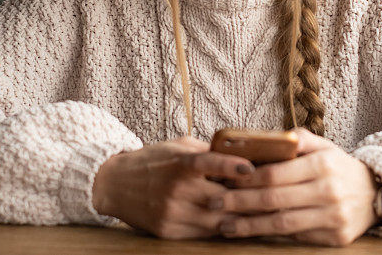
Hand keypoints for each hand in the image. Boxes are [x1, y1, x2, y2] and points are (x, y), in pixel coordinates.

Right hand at [92, 136, 254, 239]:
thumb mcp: (178, 147)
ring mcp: (172, 213)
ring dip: (239, 217)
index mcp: (180, 163)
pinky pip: (203, 234)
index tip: (251, 168)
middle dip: (245, 197)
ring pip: (217, 220)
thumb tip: (242, 154)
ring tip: (258, 213)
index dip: (233, 167)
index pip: (210, 164)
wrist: (115, 184)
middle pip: (221, 198)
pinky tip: (234, 223)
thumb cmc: (153, 161)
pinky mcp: (168, 231)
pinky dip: (221, 228)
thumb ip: (207, 152)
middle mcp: (176, 189)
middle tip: (266, 194)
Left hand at [212, 127, 378, 246]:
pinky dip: (270, 235)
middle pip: (274, 199)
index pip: (275, 173)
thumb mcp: (323, 146)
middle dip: (239, 202)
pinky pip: (296, 238)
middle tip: (214, 203)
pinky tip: (250, 232)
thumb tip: (264, 137)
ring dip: (249, 225)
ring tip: (225, 225)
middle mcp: (329, 191)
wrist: (376, 193)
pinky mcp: (335, 238)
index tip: (224, 180)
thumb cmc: (338, 166)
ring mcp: (333, 217)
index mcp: (322, 164)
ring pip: (282, 224)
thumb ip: (296, 140)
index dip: (246, 179)